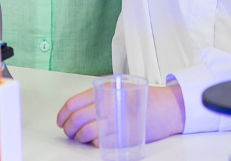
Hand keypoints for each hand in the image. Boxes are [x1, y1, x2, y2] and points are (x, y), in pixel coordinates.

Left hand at [56, 83, 184, 145]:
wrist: (169, 107)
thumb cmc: (145, 98)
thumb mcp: (121, 87)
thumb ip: (101, 95)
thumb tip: (80, 109)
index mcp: (106, 90)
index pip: (74, 103)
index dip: (63, 114)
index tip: (61, 121)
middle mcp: (109, 103)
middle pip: (76, 119)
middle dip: (68, 128)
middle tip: (69, 131)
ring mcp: (116, 119)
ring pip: (85, 132)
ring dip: (80, 138)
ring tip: (83, 138)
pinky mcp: (123, 134)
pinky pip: (99, 142)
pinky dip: (94, 144)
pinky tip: (97, 141)